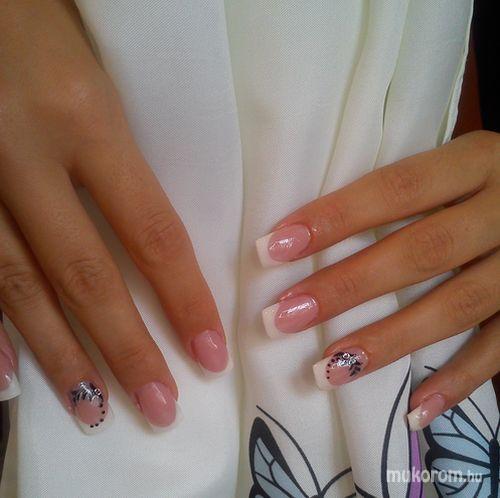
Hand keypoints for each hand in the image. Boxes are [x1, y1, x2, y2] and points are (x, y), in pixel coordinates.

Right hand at [0, 0, 229, 432]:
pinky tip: (9, 376)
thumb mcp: (97, 75)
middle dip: (125, 349)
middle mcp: (23, 157)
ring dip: (60, 356)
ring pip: (21, 286)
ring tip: (96, 408)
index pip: (152, 233)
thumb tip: (157, 236)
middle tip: (160, 407)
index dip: (184, 300)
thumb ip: (124, 153)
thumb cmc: (40, 21)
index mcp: (84, 120)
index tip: (210, 354)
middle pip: (86, 276)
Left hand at [257, 131, 499, 429]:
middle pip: (421, 251)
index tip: (273, 249)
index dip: (334, 218)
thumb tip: (312, 230)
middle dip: (347, 288)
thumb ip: (405, 191)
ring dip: (387, 343)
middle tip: (283, 317)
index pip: (396, 187)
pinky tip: (412, 410)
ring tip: (326, 371)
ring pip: (456, 306)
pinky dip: (457, 382)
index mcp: (477, 162)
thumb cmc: (489, 181)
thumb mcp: (456, 165)